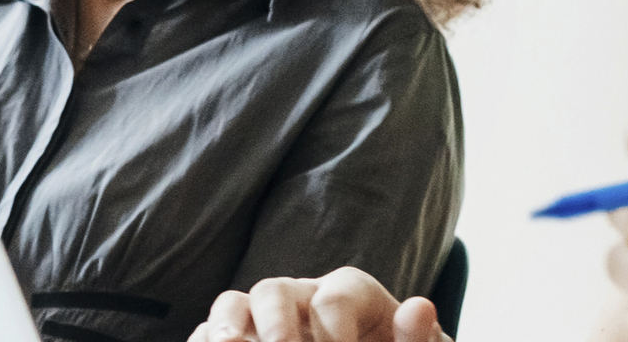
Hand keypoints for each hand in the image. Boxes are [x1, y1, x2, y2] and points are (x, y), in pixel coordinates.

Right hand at [186, 267, 437, 340]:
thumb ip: (418, 338)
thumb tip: (420, 306)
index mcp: (350, 294)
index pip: (334, 299)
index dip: (335, 334)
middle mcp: (303, 297)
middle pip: (274, 290)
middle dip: (274, 324)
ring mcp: (268, 318)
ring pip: (234, 305)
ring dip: (225, 327)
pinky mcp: (244, 338)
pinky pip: (211, 331)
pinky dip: (206, 340)